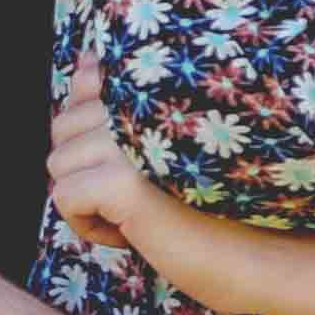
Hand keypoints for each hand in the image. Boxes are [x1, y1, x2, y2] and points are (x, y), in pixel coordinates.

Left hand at [49, 65, 254, 309]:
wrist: (256, 252)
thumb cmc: (209, 202)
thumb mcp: (157, 145)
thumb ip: (118, 105)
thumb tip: (85, 63)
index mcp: (153, 89)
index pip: (87, 79)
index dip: (88, 126)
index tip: (131, 159)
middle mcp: (141, 105)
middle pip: (62, 128)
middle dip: (85, 170)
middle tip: (138, 195)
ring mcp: (131, 141)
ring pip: (58, 164)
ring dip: (88, 200)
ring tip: (138, 213)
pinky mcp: (124, 181)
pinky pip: (65, 196)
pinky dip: (88, 225)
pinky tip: (130, 233)